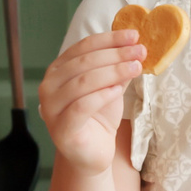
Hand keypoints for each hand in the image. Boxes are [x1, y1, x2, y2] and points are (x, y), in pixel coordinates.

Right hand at [37, 29, 144, 176]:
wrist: (92, 154)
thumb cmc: (99, 117)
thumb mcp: (110, 86)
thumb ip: (117, 68)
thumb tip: (134, 47)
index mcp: (59, 70)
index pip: (83, 47)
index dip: (110, 39)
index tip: (134, 36)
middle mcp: (50, 86)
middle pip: (83, 62)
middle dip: (115, 54)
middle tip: (140, 51)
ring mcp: (52, 108)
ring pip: (82, 82)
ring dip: (112, 72)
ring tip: (136, 67)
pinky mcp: (62, 129)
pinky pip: (81, 107)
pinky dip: (101, 96)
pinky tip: (118, 90)